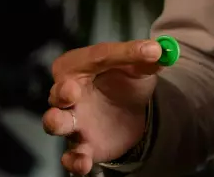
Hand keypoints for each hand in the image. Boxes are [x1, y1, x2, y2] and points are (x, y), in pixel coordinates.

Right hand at [43, 38, 164, 174]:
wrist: (130, 113)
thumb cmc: (124, 81)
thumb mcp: (138, 67)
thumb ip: (145, 59)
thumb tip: (158, 50)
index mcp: (81, 64)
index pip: (98, 56)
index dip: (124, 53)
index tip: (151, 52)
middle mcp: (68, 92)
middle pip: (59, 91)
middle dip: (62, 91)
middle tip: (71, 90)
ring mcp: (72, 121)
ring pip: (55, 122)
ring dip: (56, 122)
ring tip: (63, 122)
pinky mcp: (81, 146)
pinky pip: (71, 156)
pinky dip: (74, 160)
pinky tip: (83, 162)